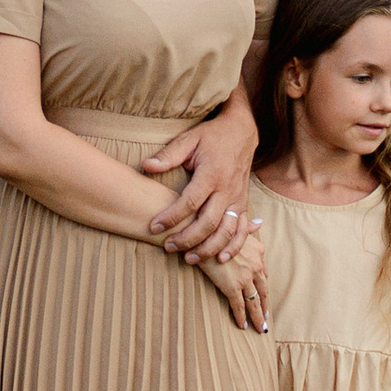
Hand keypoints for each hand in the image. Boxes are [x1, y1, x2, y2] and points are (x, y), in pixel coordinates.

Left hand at [142, 105, 256, 263]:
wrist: (241, 132)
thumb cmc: (211, 137)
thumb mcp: (188, 139)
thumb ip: (168, 155)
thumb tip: (146, 166)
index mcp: (211, 174)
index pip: (190, 201)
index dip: (171, 217)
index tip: (154, 227)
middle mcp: (227, 190)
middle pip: (208, 222)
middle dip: (188, 239)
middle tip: (168, 247)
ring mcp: (238, 199)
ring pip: (227, 231)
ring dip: (209, 248)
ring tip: (189, 258)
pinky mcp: (244, 205)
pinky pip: (243, 230)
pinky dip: (234, 247)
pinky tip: (221, 259)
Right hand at [198, 224, 269, 331]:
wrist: (201, 233)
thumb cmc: (215, 227)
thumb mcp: (235, 225)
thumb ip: (249, 227)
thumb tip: (259, 222)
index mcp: (257, 251)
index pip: (264, 273)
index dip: (263, 285)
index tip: (263, 294)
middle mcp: (255, 265)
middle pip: (263, 291)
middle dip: (265, 305)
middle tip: (266, 317)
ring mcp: (244, 277)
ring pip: (254, 302)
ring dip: (258, 316)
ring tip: (261, 328)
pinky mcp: (231, 286)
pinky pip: (239, 306)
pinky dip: (241, 317)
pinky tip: (243, 326)